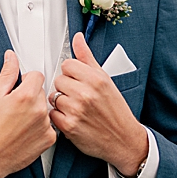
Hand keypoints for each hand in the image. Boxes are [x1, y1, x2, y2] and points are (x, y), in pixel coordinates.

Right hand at [0, 50, 56, 177]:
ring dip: (36, 112)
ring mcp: (46, 125)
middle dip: (30, 96)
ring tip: (18, 122)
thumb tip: (11, 58)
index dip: (26, 80)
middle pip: (42, 92)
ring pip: (45, 109)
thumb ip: (7, 74)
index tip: (18, 88)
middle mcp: (39, 110)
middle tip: (14, 108)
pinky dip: (40, 127)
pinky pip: (49, 125)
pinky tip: (25, 131)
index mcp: (25, 96)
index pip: (37, 76)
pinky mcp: (49, 139)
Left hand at [50, 33, 148, 176]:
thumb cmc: (115, 110)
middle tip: (80, 97)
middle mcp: (86, 93)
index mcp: (96, 79)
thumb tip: (78, 38)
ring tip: (78, 108)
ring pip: (54, 96)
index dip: (72, 73)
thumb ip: (87, 57)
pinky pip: (52, 114)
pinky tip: (73, 118)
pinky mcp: (68, 126)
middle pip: (58, 80)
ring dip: (62, 103)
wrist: (124, 139)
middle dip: (66, 88)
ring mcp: (76, 110)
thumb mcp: (105, 79)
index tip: (80, 81)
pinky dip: (60, 117)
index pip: (67, 64)